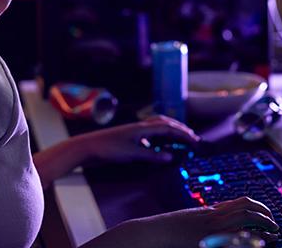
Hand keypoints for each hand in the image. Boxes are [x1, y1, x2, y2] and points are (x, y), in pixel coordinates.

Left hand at [79, 115, 199, 163]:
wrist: (87, 147)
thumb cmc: (108, 149)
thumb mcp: (132, 154)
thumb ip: (151, 155)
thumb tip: (169, 157)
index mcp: (142, 128)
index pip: (168, 128)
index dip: (183, 134)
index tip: (194, 141)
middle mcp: (140, 127)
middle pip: (165, 124)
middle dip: (180, 130)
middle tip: (192, 138)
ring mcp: (134, 131)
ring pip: (157, 127)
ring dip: (170, 131)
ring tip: (180, 139)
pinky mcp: (129, 137)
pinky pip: (149, 134)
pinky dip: (159, 137)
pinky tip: (159, 146)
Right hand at [85, 197, 278, 247]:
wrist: (151, 233)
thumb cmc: (168, 228)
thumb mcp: (190, 217)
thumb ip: (207, 214)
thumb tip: (220, 210)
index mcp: (210, 211)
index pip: (241, 202)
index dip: (258, 207)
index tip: (267, 214)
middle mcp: (212, 217)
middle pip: (246, 209)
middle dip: (265, 216)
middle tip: (275, 225)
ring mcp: (210, 229)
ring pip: (244, 220)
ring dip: (263, 225)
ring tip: (274, 233)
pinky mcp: (205, 241)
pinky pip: (232, 238)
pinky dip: (248, 239)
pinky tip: (259, 243)